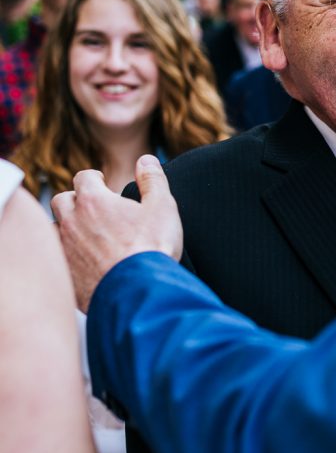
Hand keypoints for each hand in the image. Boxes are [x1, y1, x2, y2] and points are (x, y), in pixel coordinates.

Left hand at [52, 155, 182, 310]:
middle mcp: (72, 221)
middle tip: (95, 209)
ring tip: (88, 235)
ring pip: (55, 229)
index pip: (84, 177)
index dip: (95, 178)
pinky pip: (58, 259)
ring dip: (68, 228)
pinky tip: (85, 261)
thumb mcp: (163, 206)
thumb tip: (147, 160)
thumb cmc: (152, 247)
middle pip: (62, 200)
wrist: (138, 291)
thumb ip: (153, 179)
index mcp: (93, 200)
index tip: (104, 184)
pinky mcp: (65, 274)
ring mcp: (65, 249)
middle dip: (76, 200)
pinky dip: (69, 255)